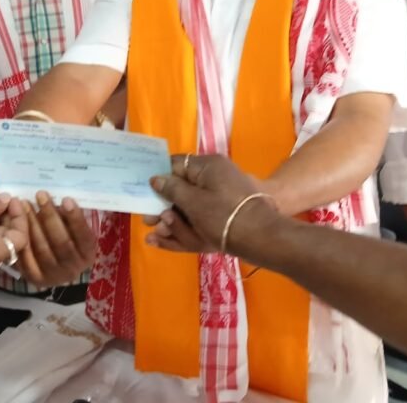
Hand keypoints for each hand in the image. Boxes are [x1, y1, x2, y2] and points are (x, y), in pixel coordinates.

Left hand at [12, 191, 96, 288]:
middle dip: (50, 216)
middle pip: (61, 241)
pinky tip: (15, 220)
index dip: (75, 218)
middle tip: (41, 195)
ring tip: (25, 204)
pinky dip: (21, 237)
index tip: (66, 199)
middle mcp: (72, 269)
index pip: (83, 236)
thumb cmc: (66, 238)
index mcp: (87, 255)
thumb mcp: (73, 229)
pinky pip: (26, 256)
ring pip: (41, 248)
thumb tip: (59, 199)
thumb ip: (68, 218)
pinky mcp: (34, 277)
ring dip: (32, 223)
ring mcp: (53, 276)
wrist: (55, 266)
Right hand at [143, 154, 276, 253]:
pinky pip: (200, 220)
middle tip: (148, 220)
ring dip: (172, 222)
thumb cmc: (224, 215)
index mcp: (207, 167)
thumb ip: (171, 189)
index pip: (176, 164)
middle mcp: (214, 179)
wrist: (262, 239)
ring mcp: (220, 199)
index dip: (158, 177)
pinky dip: (185, 230)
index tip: (143, 191)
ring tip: (155, 236)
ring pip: (189, 208)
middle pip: (181, 189)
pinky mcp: (225, 217)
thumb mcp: (193, 202)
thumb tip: (156, 178)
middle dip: (163, 207)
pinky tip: (166, 241)